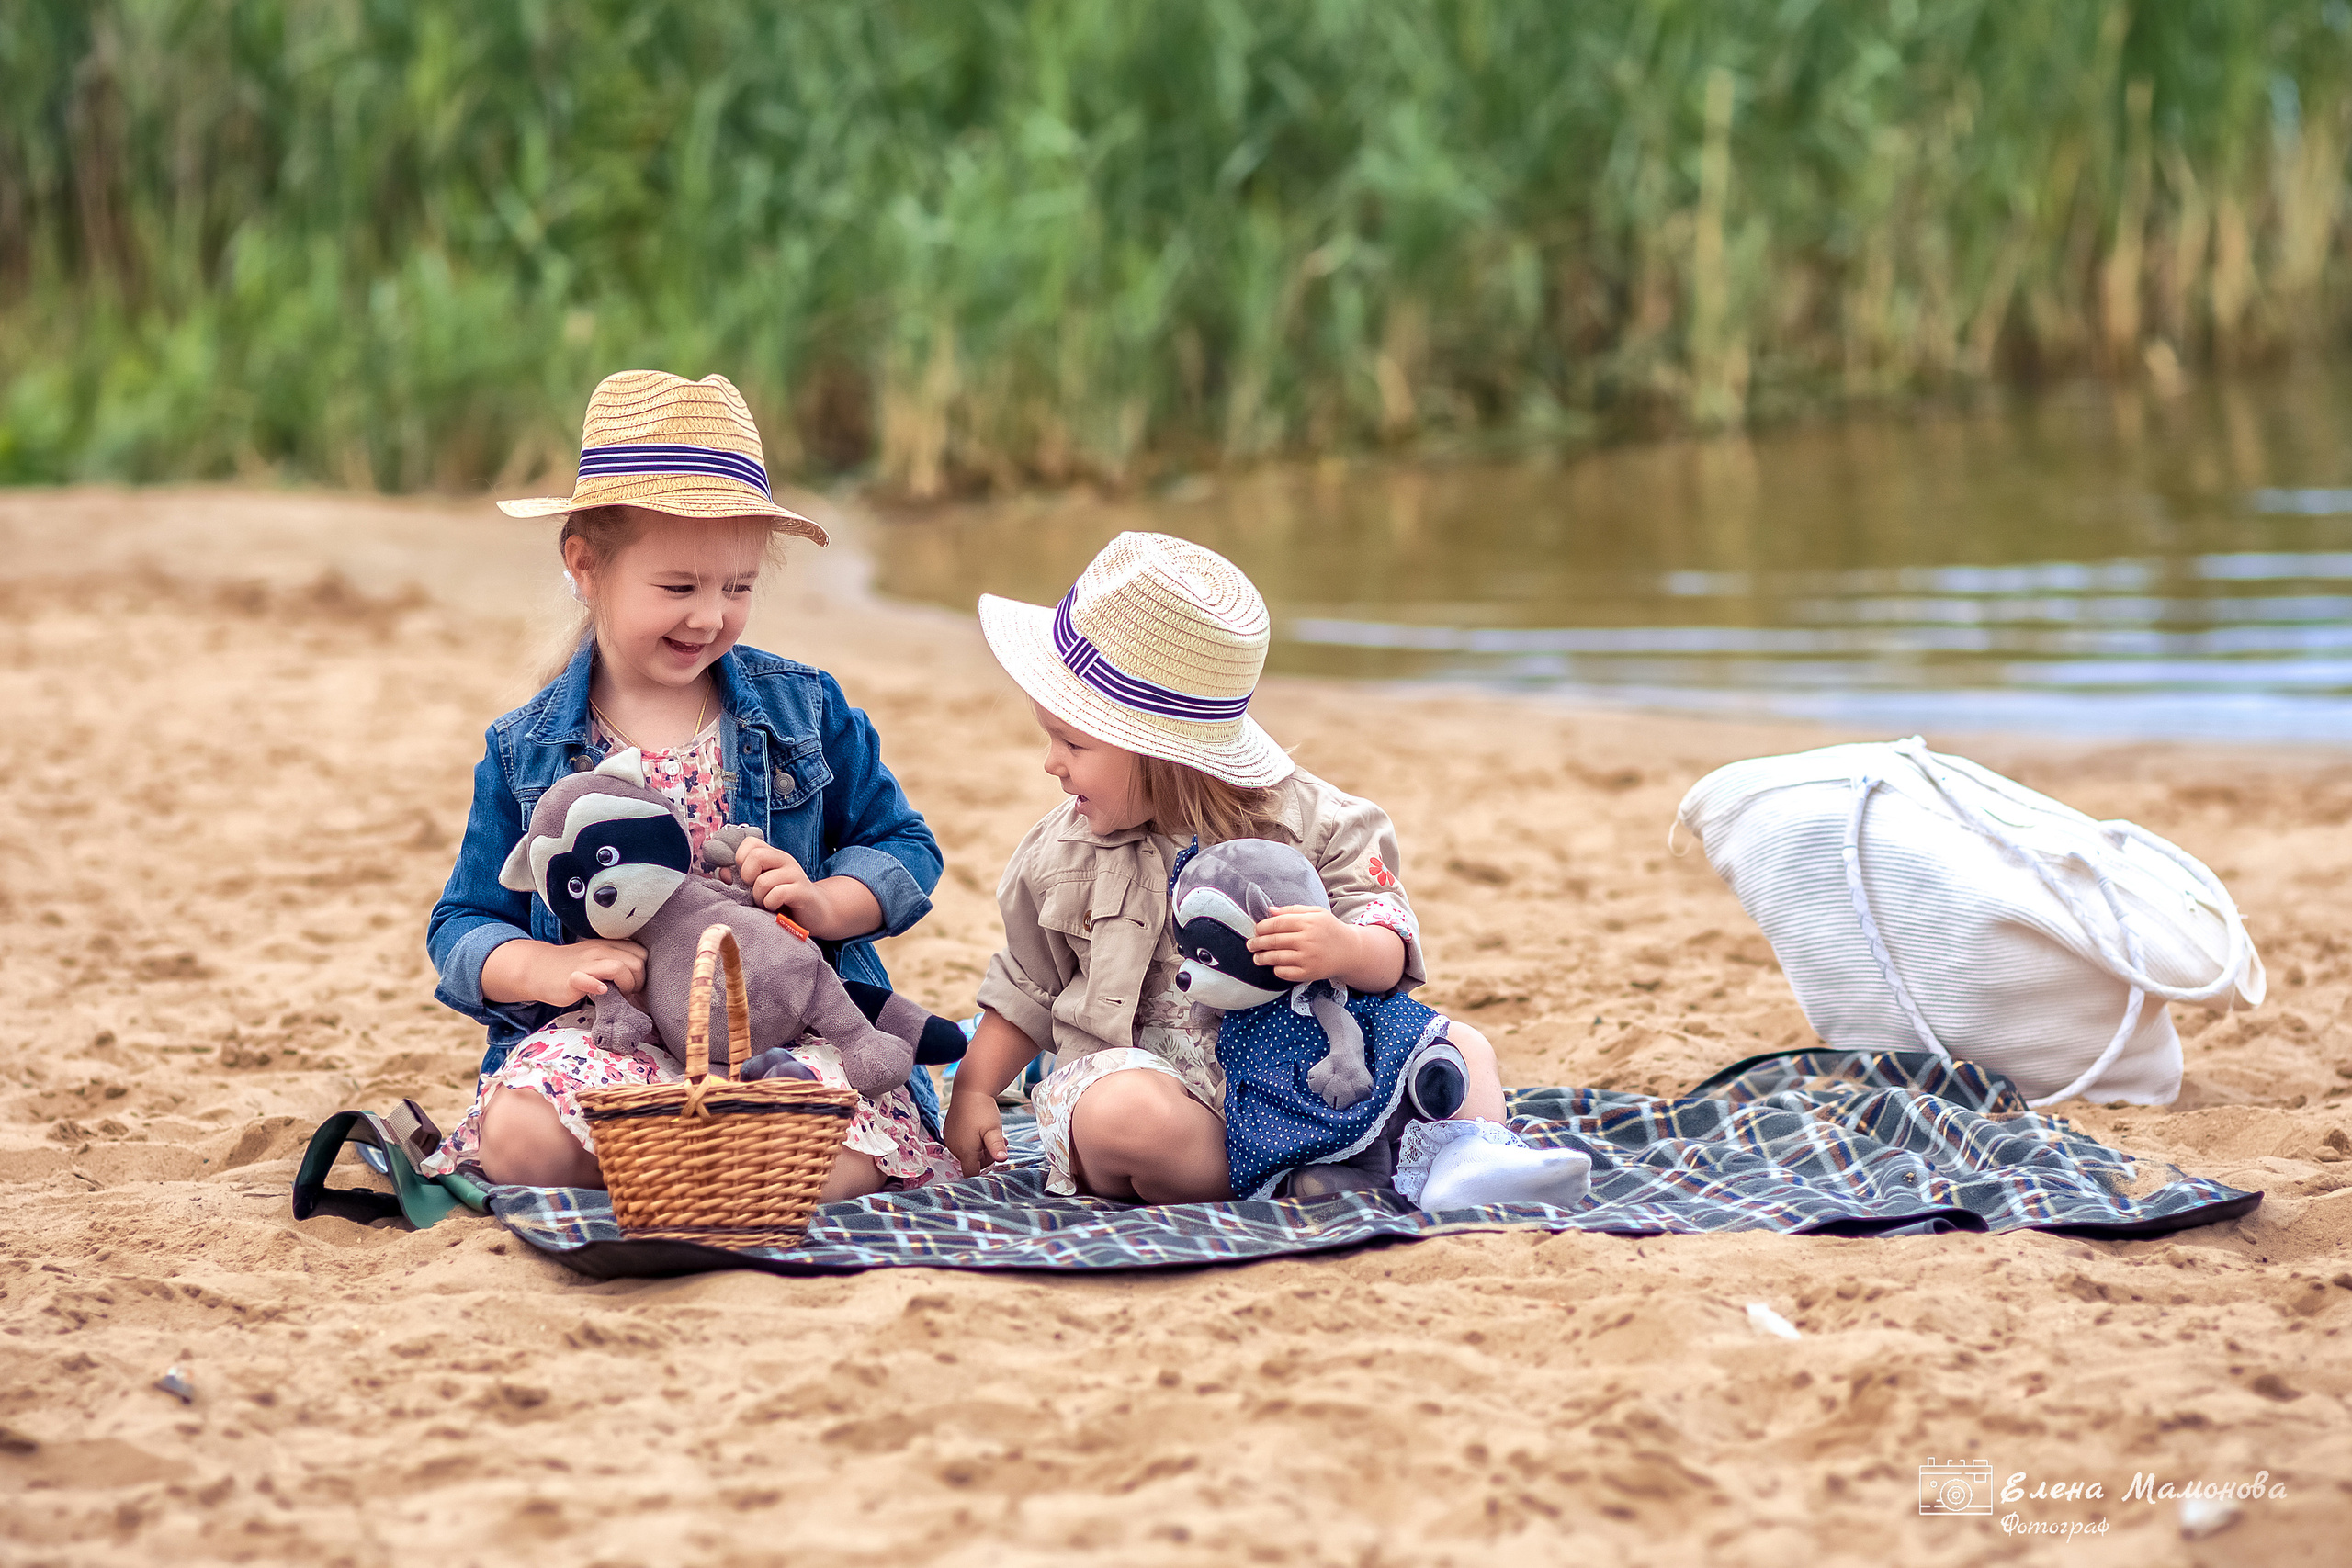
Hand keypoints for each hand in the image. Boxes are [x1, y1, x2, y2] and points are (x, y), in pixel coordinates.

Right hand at [547, 939, 645, 1006]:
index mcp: (610, 945)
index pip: (642, 953)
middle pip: (637, 962)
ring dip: (626, 986)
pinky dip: (597, 985)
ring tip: (618, 995)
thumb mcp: (600, 958)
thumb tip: (643, 978)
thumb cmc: (574, 967)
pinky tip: (601, 990)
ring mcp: (586, 963)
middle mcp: (601, 950)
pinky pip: (587, 978)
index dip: (644, 972)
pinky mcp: (573, 978)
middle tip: (628, 993)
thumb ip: (620, 962)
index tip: (636, 984)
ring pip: (619, 967)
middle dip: (639, 982)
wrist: (539, 969)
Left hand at [722, 840, 881, 938]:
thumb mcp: (761, 887)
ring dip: (759, 897)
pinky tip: (776, 907)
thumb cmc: (784, 901)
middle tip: (754, 891)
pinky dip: (771, 904)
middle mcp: (784, 860)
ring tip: (766, 903)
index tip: (745, 877)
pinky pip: (778, 894)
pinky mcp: (802, 891)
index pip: (750, 843)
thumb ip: (742, 879)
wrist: (817, 913)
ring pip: (763, 881)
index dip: (741, 859)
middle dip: (748, 878)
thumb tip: (724, 873)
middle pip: (756, 856)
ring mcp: (795, 875)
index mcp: (773, 856)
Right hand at [943, 1089, 1009, 1177]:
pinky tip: (979, 1130)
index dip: (984, 1169)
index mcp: (965, 1151)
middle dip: (986, 1156)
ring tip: (991, 1134)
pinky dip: (972, 1141)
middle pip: (972, 1163)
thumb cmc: (982, 1110)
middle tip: (998, 1141)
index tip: (994, 1156)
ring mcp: (950, 1140)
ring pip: (968, 1153)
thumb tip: (1002, 1160)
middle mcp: (954, 1148)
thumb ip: (996, 1147)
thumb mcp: (993, 1129)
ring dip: (980, 1148)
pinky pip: (962, 1144)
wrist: (970, 1090)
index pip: (972, 1173)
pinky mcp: (949, 1133)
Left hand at [1247, 906, 1357, 983]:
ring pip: (1275, 957)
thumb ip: (1292, 910)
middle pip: (1273, 940)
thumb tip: (1270, 910)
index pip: (1276, 923)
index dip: (1261, 927)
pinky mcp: (1308, 973)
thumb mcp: (1316, 912)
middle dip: (1257, 943)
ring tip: (1257, 957)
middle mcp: (1307, 940)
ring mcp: (1307, 957)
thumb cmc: (1330, 929)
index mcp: (1308, 922)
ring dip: (1261, 958)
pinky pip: (1284, 972)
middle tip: (1250, 944)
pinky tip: (1275, 965)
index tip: (1256, 930)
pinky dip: (1276, 969)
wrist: (1350, 951)